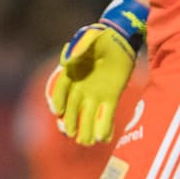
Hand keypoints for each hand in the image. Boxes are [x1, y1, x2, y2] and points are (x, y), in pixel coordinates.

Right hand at [46, 0, 146, 146]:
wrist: (121, 40)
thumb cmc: (102, 36)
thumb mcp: (90, 36)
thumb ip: (78, 47)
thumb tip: (65, 61)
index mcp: (71, 72)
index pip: (61, 89)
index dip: (58, 100)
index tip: (57, 112)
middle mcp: (80, 86)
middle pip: (72, 108)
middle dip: (71, 122)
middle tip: (71, 134)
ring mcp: (95, 94)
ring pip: (88, 115)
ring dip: (87, 129)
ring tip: (87, 142)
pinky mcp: (111, 97)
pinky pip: (106, 114)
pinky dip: (105, 126)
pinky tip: (105, 138)